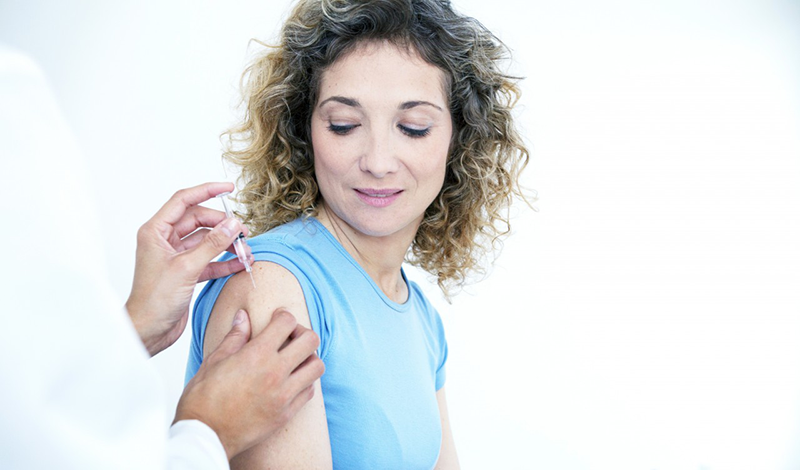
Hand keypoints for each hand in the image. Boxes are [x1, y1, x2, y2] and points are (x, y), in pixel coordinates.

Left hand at [125, 182, 253, 355]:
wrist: (148, 331)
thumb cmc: (153, 301)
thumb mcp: (186, 268)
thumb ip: (212, 244)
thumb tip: (232, 224)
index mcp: (156, 232)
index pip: (183, 200)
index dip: (207, 190)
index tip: (229, 188)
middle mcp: (165, 241)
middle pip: (200, 220)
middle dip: (223, 225)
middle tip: (243, 233)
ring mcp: (176, 256)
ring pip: (207, 240)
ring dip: (227, 244)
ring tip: (245, 250)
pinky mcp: (186, 272)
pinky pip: (210, 259)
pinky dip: (225, 261)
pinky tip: (241, 263)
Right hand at [175, 308, 324, 459]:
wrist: (204, 435)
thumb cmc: (203, 399)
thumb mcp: (214, 361)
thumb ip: (235, 337)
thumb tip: (243, 316)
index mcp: (256, 355)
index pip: (286, 322)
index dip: (283, 315)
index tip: (277, 318)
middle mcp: (275, 373)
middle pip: (310, 341)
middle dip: (301, 333)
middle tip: (289, 337)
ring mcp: (284, 395)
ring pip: (317, 367)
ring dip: (308, 358)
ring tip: (293, 360)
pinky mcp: (286, 413)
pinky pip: (309, 391)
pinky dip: (304, 382)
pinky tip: (290, 381)